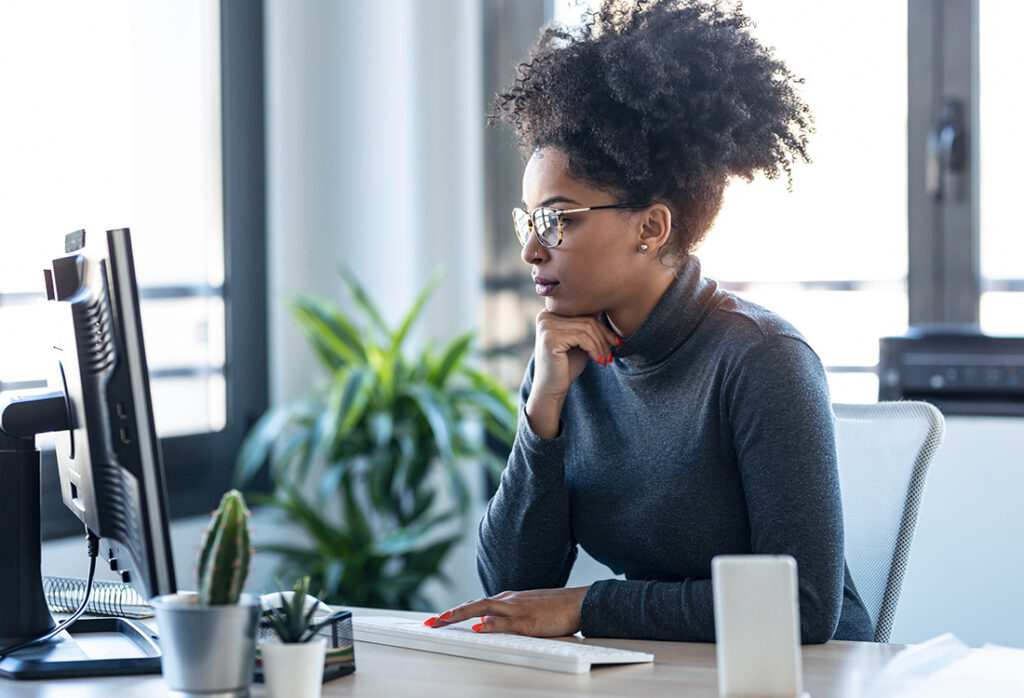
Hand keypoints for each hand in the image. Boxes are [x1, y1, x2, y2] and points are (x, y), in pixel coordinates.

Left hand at [424, 586, 589, 637]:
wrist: (578, 601)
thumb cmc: (555, 608)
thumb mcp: (526, 612)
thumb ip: (506, 619)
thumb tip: (486, 625)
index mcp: (507, 599)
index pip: (476, 605)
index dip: (456, 612)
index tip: (438, 619)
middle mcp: (508, 601)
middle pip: (473, 605)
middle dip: (450, 614)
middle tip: (431, 622)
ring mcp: (517, 609)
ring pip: (484, 608)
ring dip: (462, 614)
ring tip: (443, 620)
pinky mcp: (528, 620)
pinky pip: (506, 622)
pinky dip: (491, 624)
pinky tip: (479, 628)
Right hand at [527, 311, 619, 437]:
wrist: (551, 389)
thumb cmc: (566, 365)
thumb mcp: (580, 341)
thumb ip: (587, 324)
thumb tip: (602, 307)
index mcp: (550, 312)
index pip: (583, 311)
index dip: (601, 326)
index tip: (614, 341)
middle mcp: (545, 315)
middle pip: (586, 319)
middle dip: (603, 337)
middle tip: (610, 353)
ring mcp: (546, 326)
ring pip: (587, 328)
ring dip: (601, 345)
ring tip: (604, 359)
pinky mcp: (550, 338)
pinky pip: (582, 337)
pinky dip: (594, 349)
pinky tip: (597, 360)